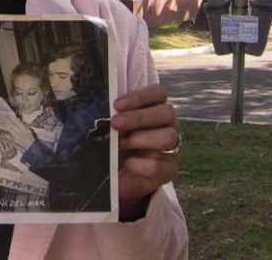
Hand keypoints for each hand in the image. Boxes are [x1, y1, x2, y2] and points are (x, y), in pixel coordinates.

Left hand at [111, 84, 178, 220]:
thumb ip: (111, 116)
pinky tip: (129, 164)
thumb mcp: (109, 129)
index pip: (159, 93)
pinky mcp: (170, 171)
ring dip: (143, 139)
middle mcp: (167, 125)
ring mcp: (171, 148)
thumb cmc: (113, 146)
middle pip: (167, 112)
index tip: (116, 105)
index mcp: (154, 109)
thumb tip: (99, 107)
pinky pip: (165, 166)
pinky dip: (144, 165)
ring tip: (122, 144)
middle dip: (139, 117)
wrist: (114, 178)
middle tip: (115, 123)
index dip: (140, 97)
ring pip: (169, 137)